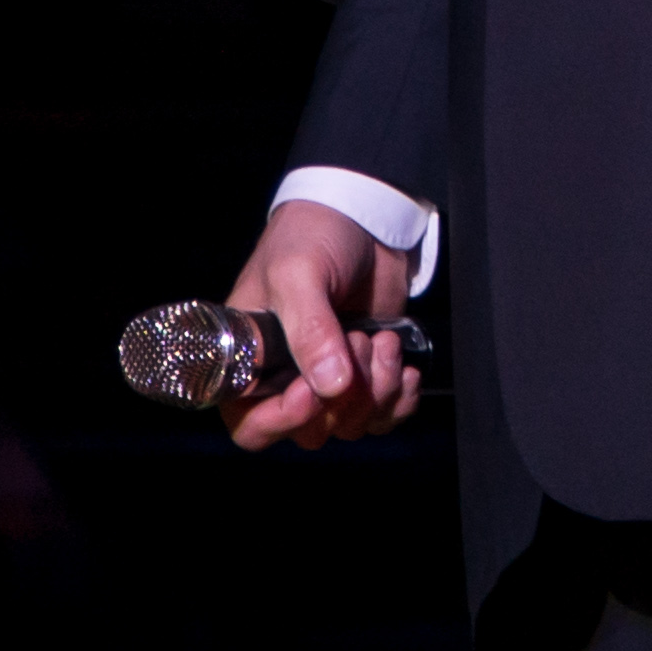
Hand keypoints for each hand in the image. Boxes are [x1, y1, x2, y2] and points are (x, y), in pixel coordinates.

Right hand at [221, 200, 422, 451]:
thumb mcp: (299, 274)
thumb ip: (309, 329)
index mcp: (249, 360)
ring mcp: (329, 380)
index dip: (280, 420)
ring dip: (375, 391)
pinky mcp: (367, 376)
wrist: (364, 218)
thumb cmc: (312, 237)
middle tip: (358, 342)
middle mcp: (286, 379)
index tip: (311, 391)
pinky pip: (383, 418)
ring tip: (380, 340)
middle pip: (309, 432)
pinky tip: (402, 366)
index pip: (249, 424)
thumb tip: (330, 385)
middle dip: (341, 397)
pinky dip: (399, 401)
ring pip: (350, 425)